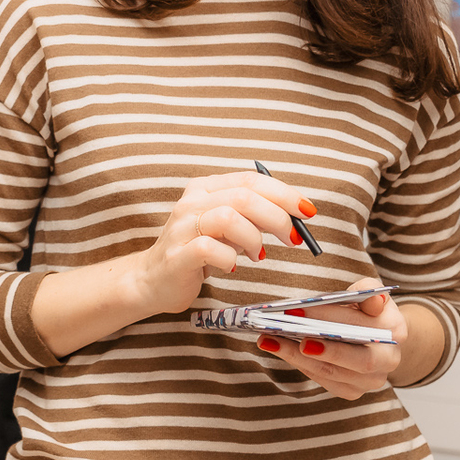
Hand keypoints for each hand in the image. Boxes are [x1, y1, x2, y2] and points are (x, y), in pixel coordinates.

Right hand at [126, 171, 313, 318]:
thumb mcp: (226, 228)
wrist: (153, 280)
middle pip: (243, 196)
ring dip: (254, 238)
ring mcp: (182, 227)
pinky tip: (233, 266)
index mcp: (205, 188)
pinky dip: (231, 259)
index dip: (284, 193)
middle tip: (292, 238)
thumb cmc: (196, 252)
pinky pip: (211, 250)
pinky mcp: (178, 255)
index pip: (250, 180)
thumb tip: (293, 218)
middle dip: (277, 217)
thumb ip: (252, 217)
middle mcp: (192, 202)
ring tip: (257, 254)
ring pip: (228, 218)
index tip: (306, 210)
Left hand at [253, 278, 401, 399]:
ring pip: (332, 372)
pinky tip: (279, 349)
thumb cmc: (368, 311)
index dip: (330, 317)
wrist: (378, 339)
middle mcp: (388, 361)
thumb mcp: (370, 294)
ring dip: (297, 356)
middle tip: (287, 334)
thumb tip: (373, 298)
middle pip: (356, 359)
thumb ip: (368, 291)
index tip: (299, 308)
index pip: (362, 325)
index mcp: (396, 331)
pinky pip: (323, 380)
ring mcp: (370, 381)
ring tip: (269, 339)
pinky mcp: (351, 392)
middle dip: (321, 347)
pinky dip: (300, 364)